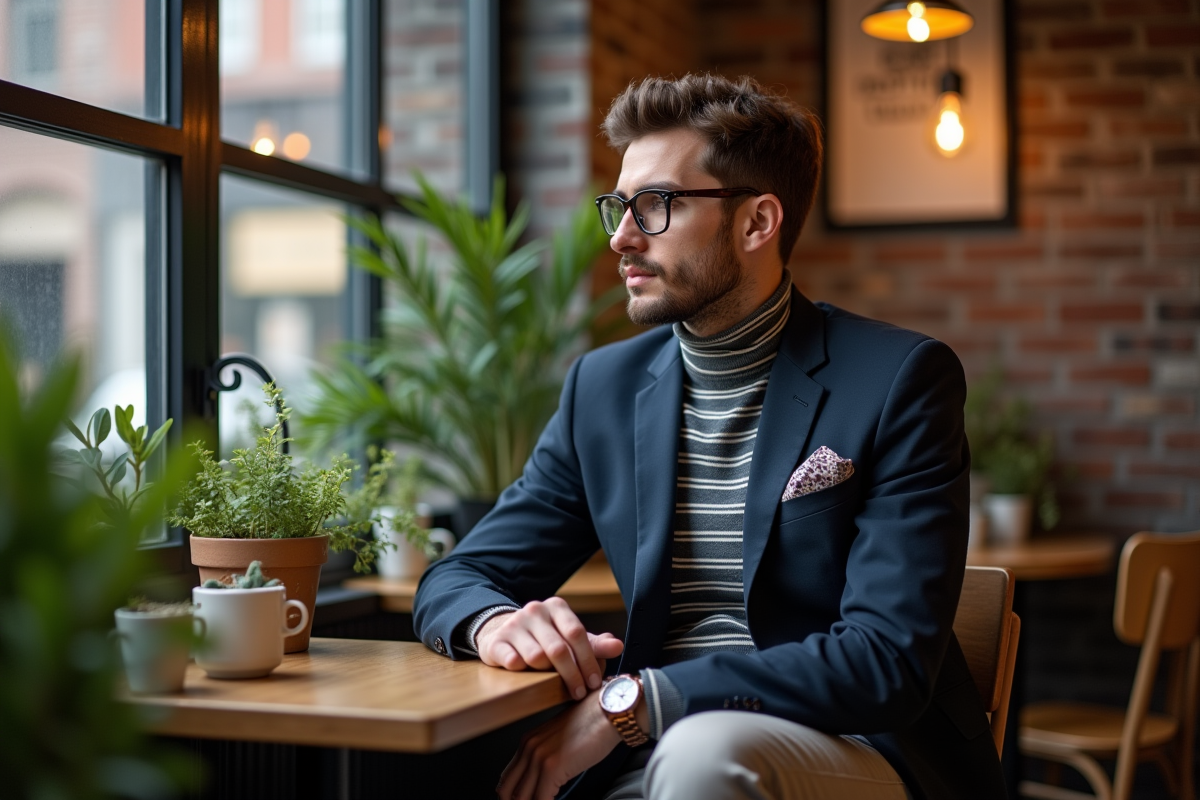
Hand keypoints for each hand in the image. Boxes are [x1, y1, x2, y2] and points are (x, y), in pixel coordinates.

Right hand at [475, 597, 624, 699]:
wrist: (504, 632)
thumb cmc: (545, 638)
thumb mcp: (570, 638)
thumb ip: (594, 644)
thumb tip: (618, 646)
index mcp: (556, 607)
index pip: (577, 633)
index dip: (588, 660)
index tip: (595, 683)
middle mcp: (534, 611)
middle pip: (558, 648)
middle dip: (572, 675)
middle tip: (579, 693)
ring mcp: (513, 624)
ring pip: (536, 657)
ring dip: (547, 674)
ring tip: (552, 681)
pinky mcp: (496, 641)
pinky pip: (512, 660)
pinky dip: (522, 670)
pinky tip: (527, 675)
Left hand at [496, 688, 620, 799]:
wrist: (608, 712)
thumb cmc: (592, 723)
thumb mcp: (560, 739)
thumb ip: (548, 757)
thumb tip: (546, 782)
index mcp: (528, 741)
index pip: (508, 778)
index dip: (512, 796)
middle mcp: (528, 748)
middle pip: (507, 790)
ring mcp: (538, 758)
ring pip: (521, 797)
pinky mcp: (552, 768)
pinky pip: (541, 799)